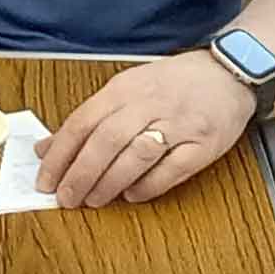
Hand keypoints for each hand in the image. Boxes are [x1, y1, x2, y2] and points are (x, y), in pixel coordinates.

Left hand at [39, 52, 255, 208]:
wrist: (228, 73)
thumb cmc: (173, 84)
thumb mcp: (126, 89)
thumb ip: (88, 119)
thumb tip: (47, 148)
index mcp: (125, 88)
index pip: (83, 121)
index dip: (60, 154)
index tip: (45, 179)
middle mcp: (150, 103)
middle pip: (106, 140)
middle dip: (81, 173)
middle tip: (66, 197)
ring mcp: (179, 124)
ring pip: (136, 156)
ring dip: (110, 182)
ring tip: (94, 200)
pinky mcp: (203, 144)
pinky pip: (171, 170)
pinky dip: (147, 186)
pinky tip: (132, 195)